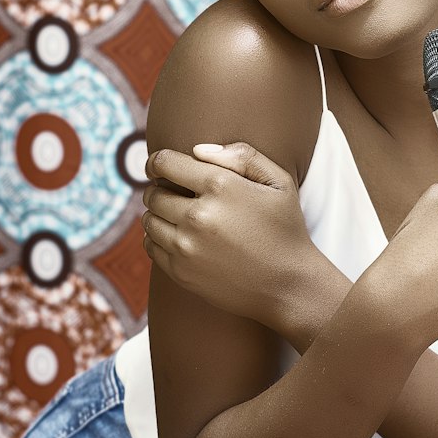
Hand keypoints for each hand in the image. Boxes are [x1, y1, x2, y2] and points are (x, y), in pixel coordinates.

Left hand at [142, 143, 319, 327]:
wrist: (288, 286)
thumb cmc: (285, 229)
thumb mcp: (278, 182)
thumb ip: (242, 155)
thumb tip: (197, 150)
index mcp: (220, 185)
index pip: (164, 163)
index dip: (156, 162)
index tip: (158, 167)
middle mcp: (198, 215)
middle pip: (153, 193)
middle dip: (160, 189)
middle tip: (175, 194)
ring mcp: (187, 246)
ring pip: (149, 219)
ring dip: (157, 214)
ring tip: (177, 216)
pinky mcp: (181, 271)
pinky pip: (150, 246)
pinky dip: (157, 238)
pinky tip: (177, 237)